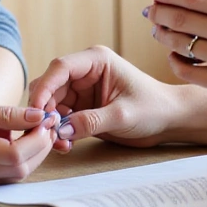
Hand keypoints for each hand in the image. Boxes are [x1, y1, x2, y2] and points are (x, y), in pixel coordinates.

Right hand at [0, 101, 56, 184]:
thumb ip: (3, 114)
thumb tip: (37, 116)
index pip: (14, 153)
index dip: (36, 138)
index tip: (44, 119)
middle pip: (22, 167)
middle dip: (41, 146)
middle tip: (47, 123)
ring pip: (19, 174)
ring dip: (34, 153)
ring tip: (33, 129)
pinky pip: (9, 176)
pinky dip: (21, 159)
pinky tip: (18, 141)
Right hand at [26, 45, 186, 151]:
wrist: (169, 120)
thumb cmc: (154, 108)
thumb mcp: (123, 116)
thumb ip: (92, 121)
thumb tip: (61, 130)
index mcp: (96, 60)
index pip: (60, 68)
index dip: (44, 88)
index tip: (36, 111)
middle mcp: (85, 72)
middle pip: (51, 86)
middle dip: (44, 109)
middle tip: (45, 133)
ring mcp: (82, 90)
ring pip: (52, 104)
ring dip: (50, 123)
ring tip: (57, 144)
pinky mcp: (82, 107)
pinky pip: (61, 117)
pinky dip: (59, 131)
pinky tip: (64, 145)